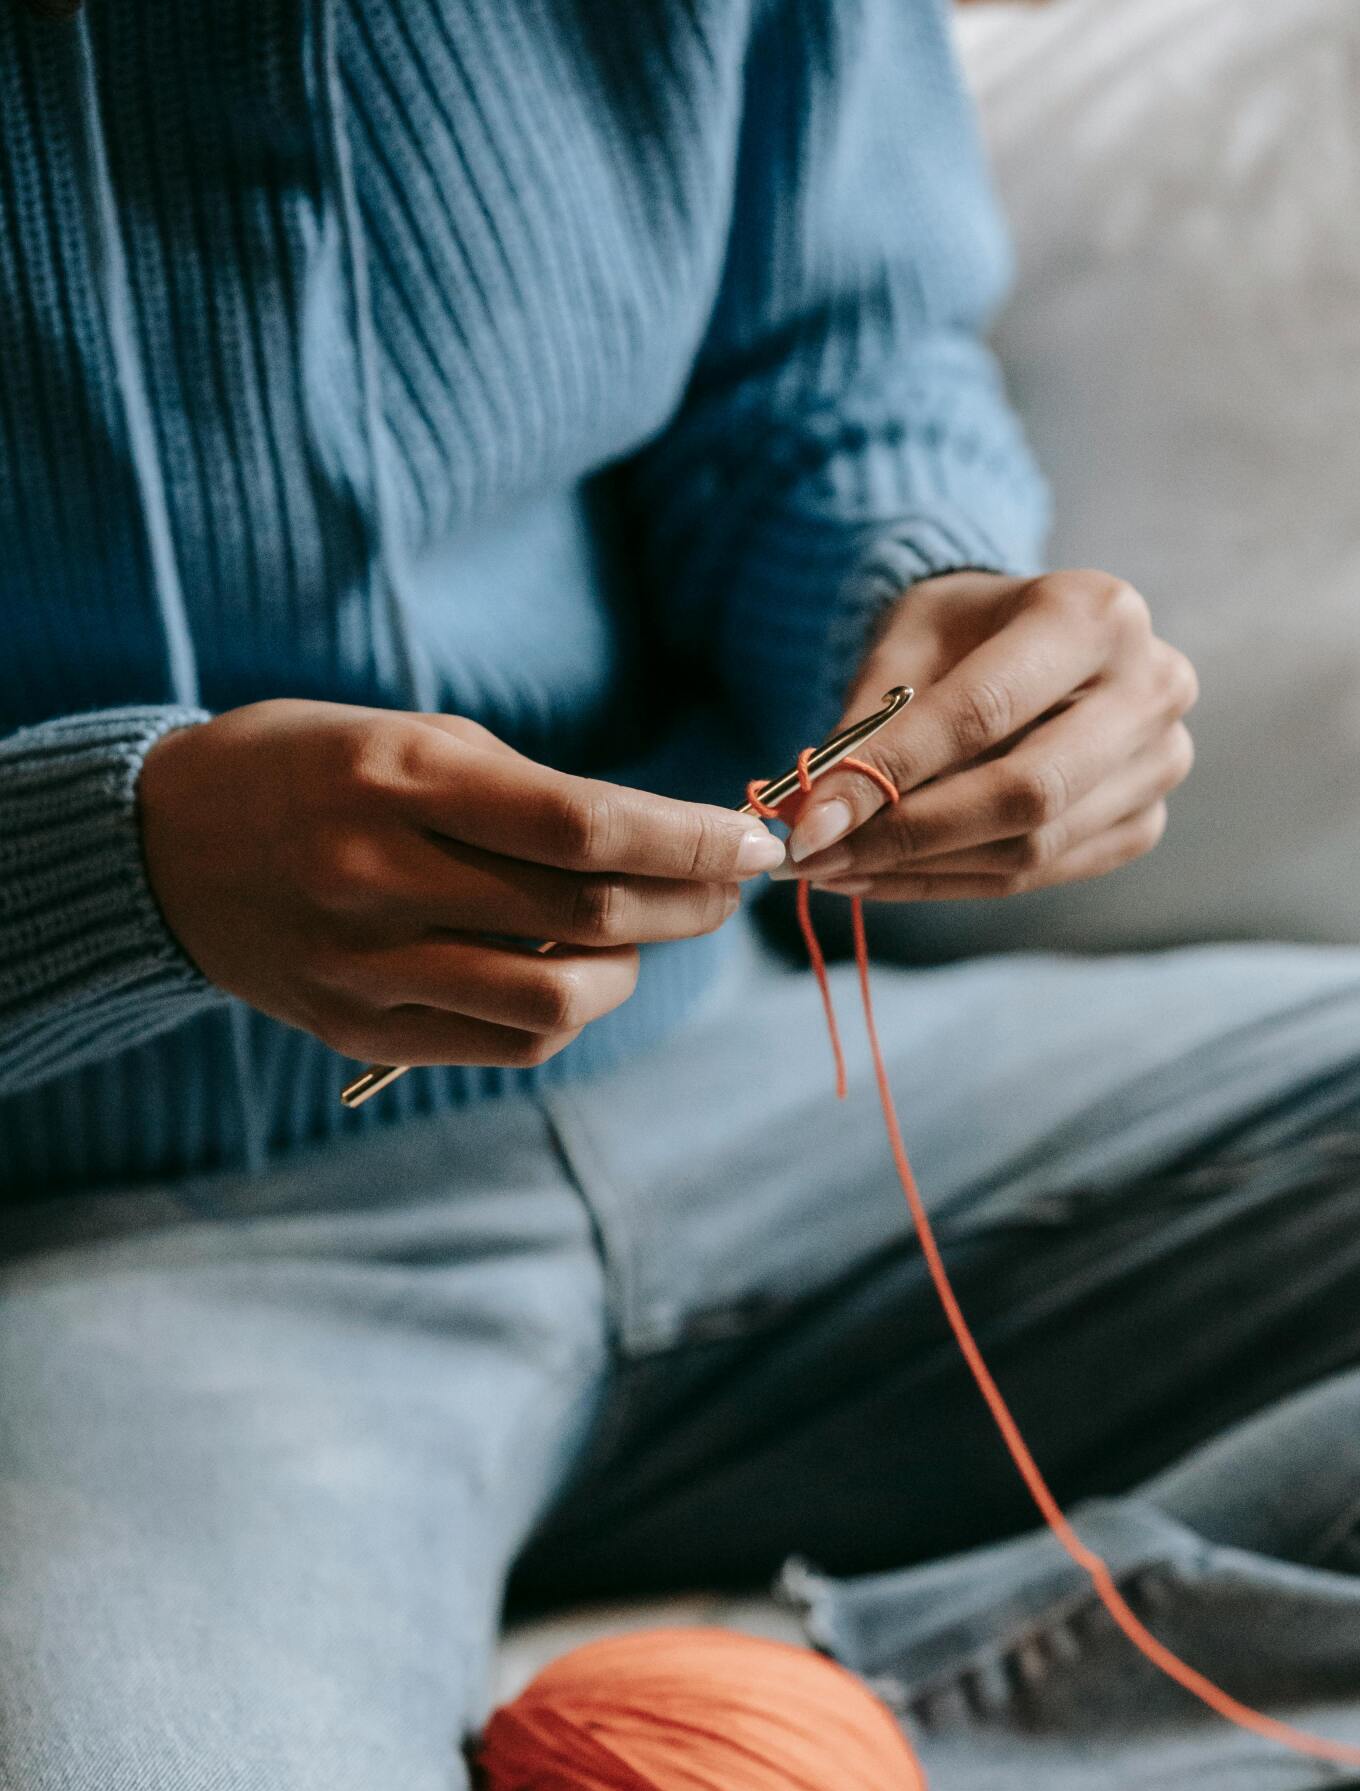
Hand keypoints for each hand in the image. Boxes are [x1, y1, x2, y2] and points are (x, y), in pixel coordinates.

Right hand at [138, 700, 784, 1066]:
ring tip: (633, 933)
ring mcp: (366, 965)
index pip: (585, 824)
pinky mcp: (359, 1029)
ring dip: (628, 970)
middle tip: (727, 884)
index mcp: (398, 781)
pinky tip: (566, 972)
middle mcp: (380, 877)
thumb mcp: (406, 737)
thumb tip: (663, 842)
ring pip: (556, 1000)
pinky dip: (563, 1013)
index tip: (756, 842)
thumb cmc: (307, 771)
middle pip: (586, 913)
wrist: (159, 847)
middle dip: (687, 901)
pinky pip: (504, 1042)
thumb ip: (525, 792)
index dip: (690, 840)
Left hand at [772, 571, 1196, 898]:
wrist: (1028, 638)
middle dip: (911, 836)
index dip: (893, 775)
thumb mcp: (907, 643)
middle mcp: (1151, 686)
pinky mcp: (1143, 821)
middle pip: (1027, 792)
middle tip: (821, 859)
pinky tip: (886, 877)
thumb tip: (819, 822)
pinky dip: (953, 882)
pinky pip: (1040, 875)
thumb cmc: (964, 631)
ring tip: (838, 869)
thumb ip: (872, 728)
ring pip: (1033, 848)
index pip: (984, 711)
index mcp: (1095, 613)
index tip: (809, 824)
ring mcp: (1159, 762)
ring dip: (923, 869)